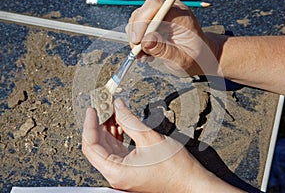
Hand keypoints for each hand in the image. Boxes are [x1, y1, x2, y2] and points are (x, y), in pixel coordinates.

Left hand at [82, 98, 242, 191]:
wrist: (190, 182)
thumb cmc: (175, 167)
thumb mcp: (150, 138)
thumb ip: (129, 120)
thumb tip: (118, 106)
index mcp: (117, 171)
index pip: (91, 146)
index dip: (89, 125)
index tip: (92, 110)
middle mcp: (116, 175)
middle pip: (98, 147)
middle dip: (99, 125)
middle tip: (104, 107)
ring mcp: (123, 173)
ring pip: (108, 148)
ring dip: (109, 129)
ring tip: (113, 112)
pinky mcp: (131, 169)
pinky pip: (118, 151)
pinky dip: (118, 136)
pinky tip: (122, 124)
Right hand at [126, 0, 222, 76]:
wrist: (200, 58)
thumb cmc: (196, 58)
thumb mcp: (182, 60)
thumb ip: (164, 51)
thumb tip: (146, 42)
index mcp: (179, 15)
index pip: (154, 7)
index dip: (142, 22)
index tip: (138, 41)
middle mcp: (169, 12)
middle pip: (142, 12)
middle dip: (136, 33)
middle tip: (138, 52)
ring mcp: (161, 17)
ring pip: (137, 21)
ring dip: (136, 40)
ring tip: (144, 56)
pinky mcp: (154, 25)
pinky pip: (139, 29)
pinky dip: (138, 42)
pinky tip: (145, 54)